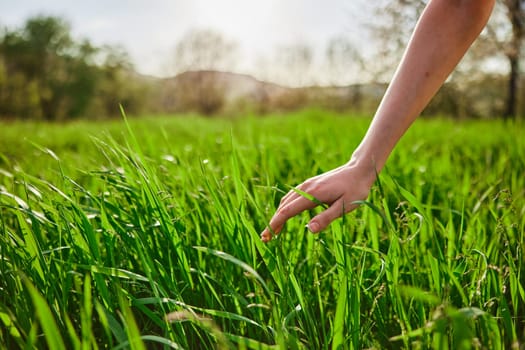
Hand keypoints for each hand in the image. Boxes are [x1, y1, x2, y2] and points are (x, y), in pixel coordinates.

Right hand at [260, 160, 375, 241]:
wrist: (359, 169)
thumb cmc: (355, 189)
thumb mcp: (344, 206)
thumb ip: (327, 218)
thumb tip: (310, 230)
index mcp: (312, 194)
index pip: (288, 211)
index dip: (276, 223)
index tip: (267, 236)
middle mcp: (306, 188)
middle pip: (284, 206)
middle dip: (273, 222)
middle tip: (265, 238)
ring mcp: (307, 184)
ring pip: (286, 201)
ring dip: (278, 215)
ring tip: (273, 230)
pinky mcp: (310, 184)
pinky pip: (292, 197)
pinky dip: (285, 207)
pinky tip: (285, 214)